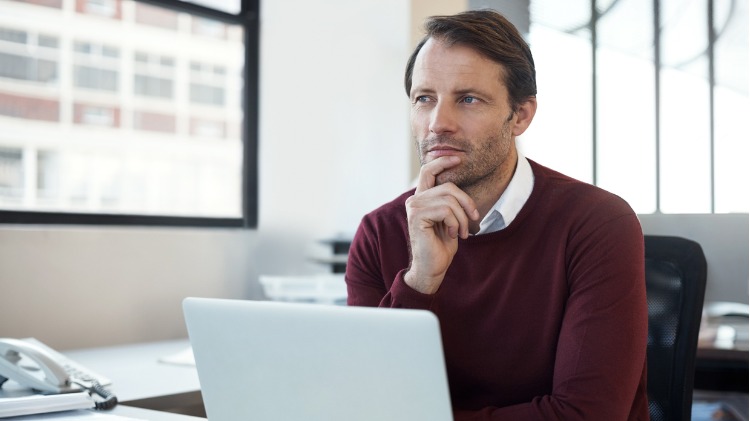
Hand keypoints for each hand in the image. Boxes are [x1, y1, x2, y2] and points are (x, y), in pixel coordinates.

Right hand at [404, 156, 479, 293]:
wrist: (432, 268)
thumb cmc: (441, 246)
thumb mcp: (449, 219)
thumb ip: (450, 202)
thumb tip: (460, 188)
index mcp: (422, 198)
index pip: (428, 170)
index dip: (442, 161)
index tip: (458, 159)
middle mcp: (415, 200)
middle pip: (448, 186)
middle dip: (466, 202)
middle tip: (473, 218)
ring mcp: (414, 208)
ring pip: (449, 199)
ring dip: (462, 218)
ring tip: (462, 232)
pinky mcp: (417, 217)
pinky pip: (446, 211)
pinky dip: (455, 223)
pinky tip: (453, 234)